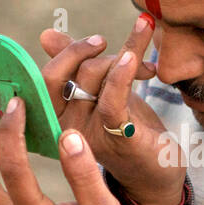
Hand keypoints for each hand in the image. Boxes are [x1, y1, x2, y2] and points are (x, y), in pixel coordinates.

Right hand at [39, 15, 185, 204]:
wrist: (158, 169)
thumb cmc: (126, 127)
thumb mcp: (100, 92)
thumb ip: (75, 65)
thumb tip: (46, 35)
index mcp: (57, 118)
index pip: (45, 78)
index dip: (68, 54)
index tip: (98, 41)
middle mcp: (66, 129)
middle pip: (67, 74)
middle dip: (87, 52)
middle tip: (113, 47)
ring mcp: (90, 135)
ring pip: (92, 77)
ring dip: (122, 60)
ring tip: (147, 68)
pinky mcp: (118, 138)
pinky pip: (113, 98)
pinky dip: (124, 72)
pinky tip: (135, 58)